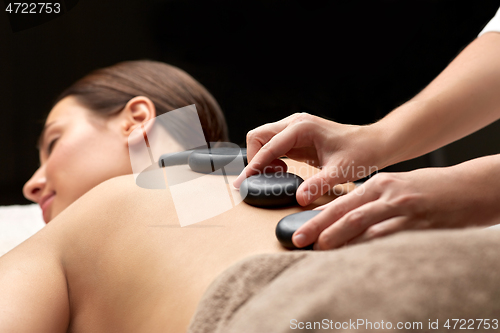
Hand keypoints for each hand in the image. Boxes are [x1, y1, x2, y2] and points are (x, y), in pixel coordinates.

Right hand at [234, 113, 385, 205]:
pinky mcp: (296, 137)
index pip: (267, 146)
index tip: (242, 183)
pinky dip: (271, 159)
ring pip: (262, 140)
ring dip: (262, 159)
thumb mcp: (340, 171)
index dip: (253, 166)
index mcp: (301, 128)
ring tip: (278, 175)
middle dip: (254, 159)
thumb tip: (299, 198)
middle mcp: (294, 123)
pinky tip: (284, 171)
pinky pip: (273, 146)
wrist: (374, 143)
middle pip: (257, 137)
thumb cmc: (361, 153)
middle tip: (265, 180)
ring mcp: (294, 129)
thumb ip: (318, 184)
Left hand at [292, 158, 499, 249]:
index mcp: (380, 184)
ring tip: (320, 247)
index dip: (319, 216)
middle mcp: (387, 192)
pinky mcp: (420, 221)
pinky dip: (370, 245)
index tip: (300, 229)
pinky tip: (357, 255)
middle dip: (319, 226)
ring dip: (340, 236)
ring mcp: (403, 206)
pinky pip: (390, 235)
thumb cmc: (433, 190)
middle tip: (299, 239)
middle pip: (346, 210)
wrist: (472, 186)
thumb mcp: (398, 189)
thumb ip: (374, 203)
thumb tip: (349, 222)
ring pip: (364, 222)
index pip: (343, 202)